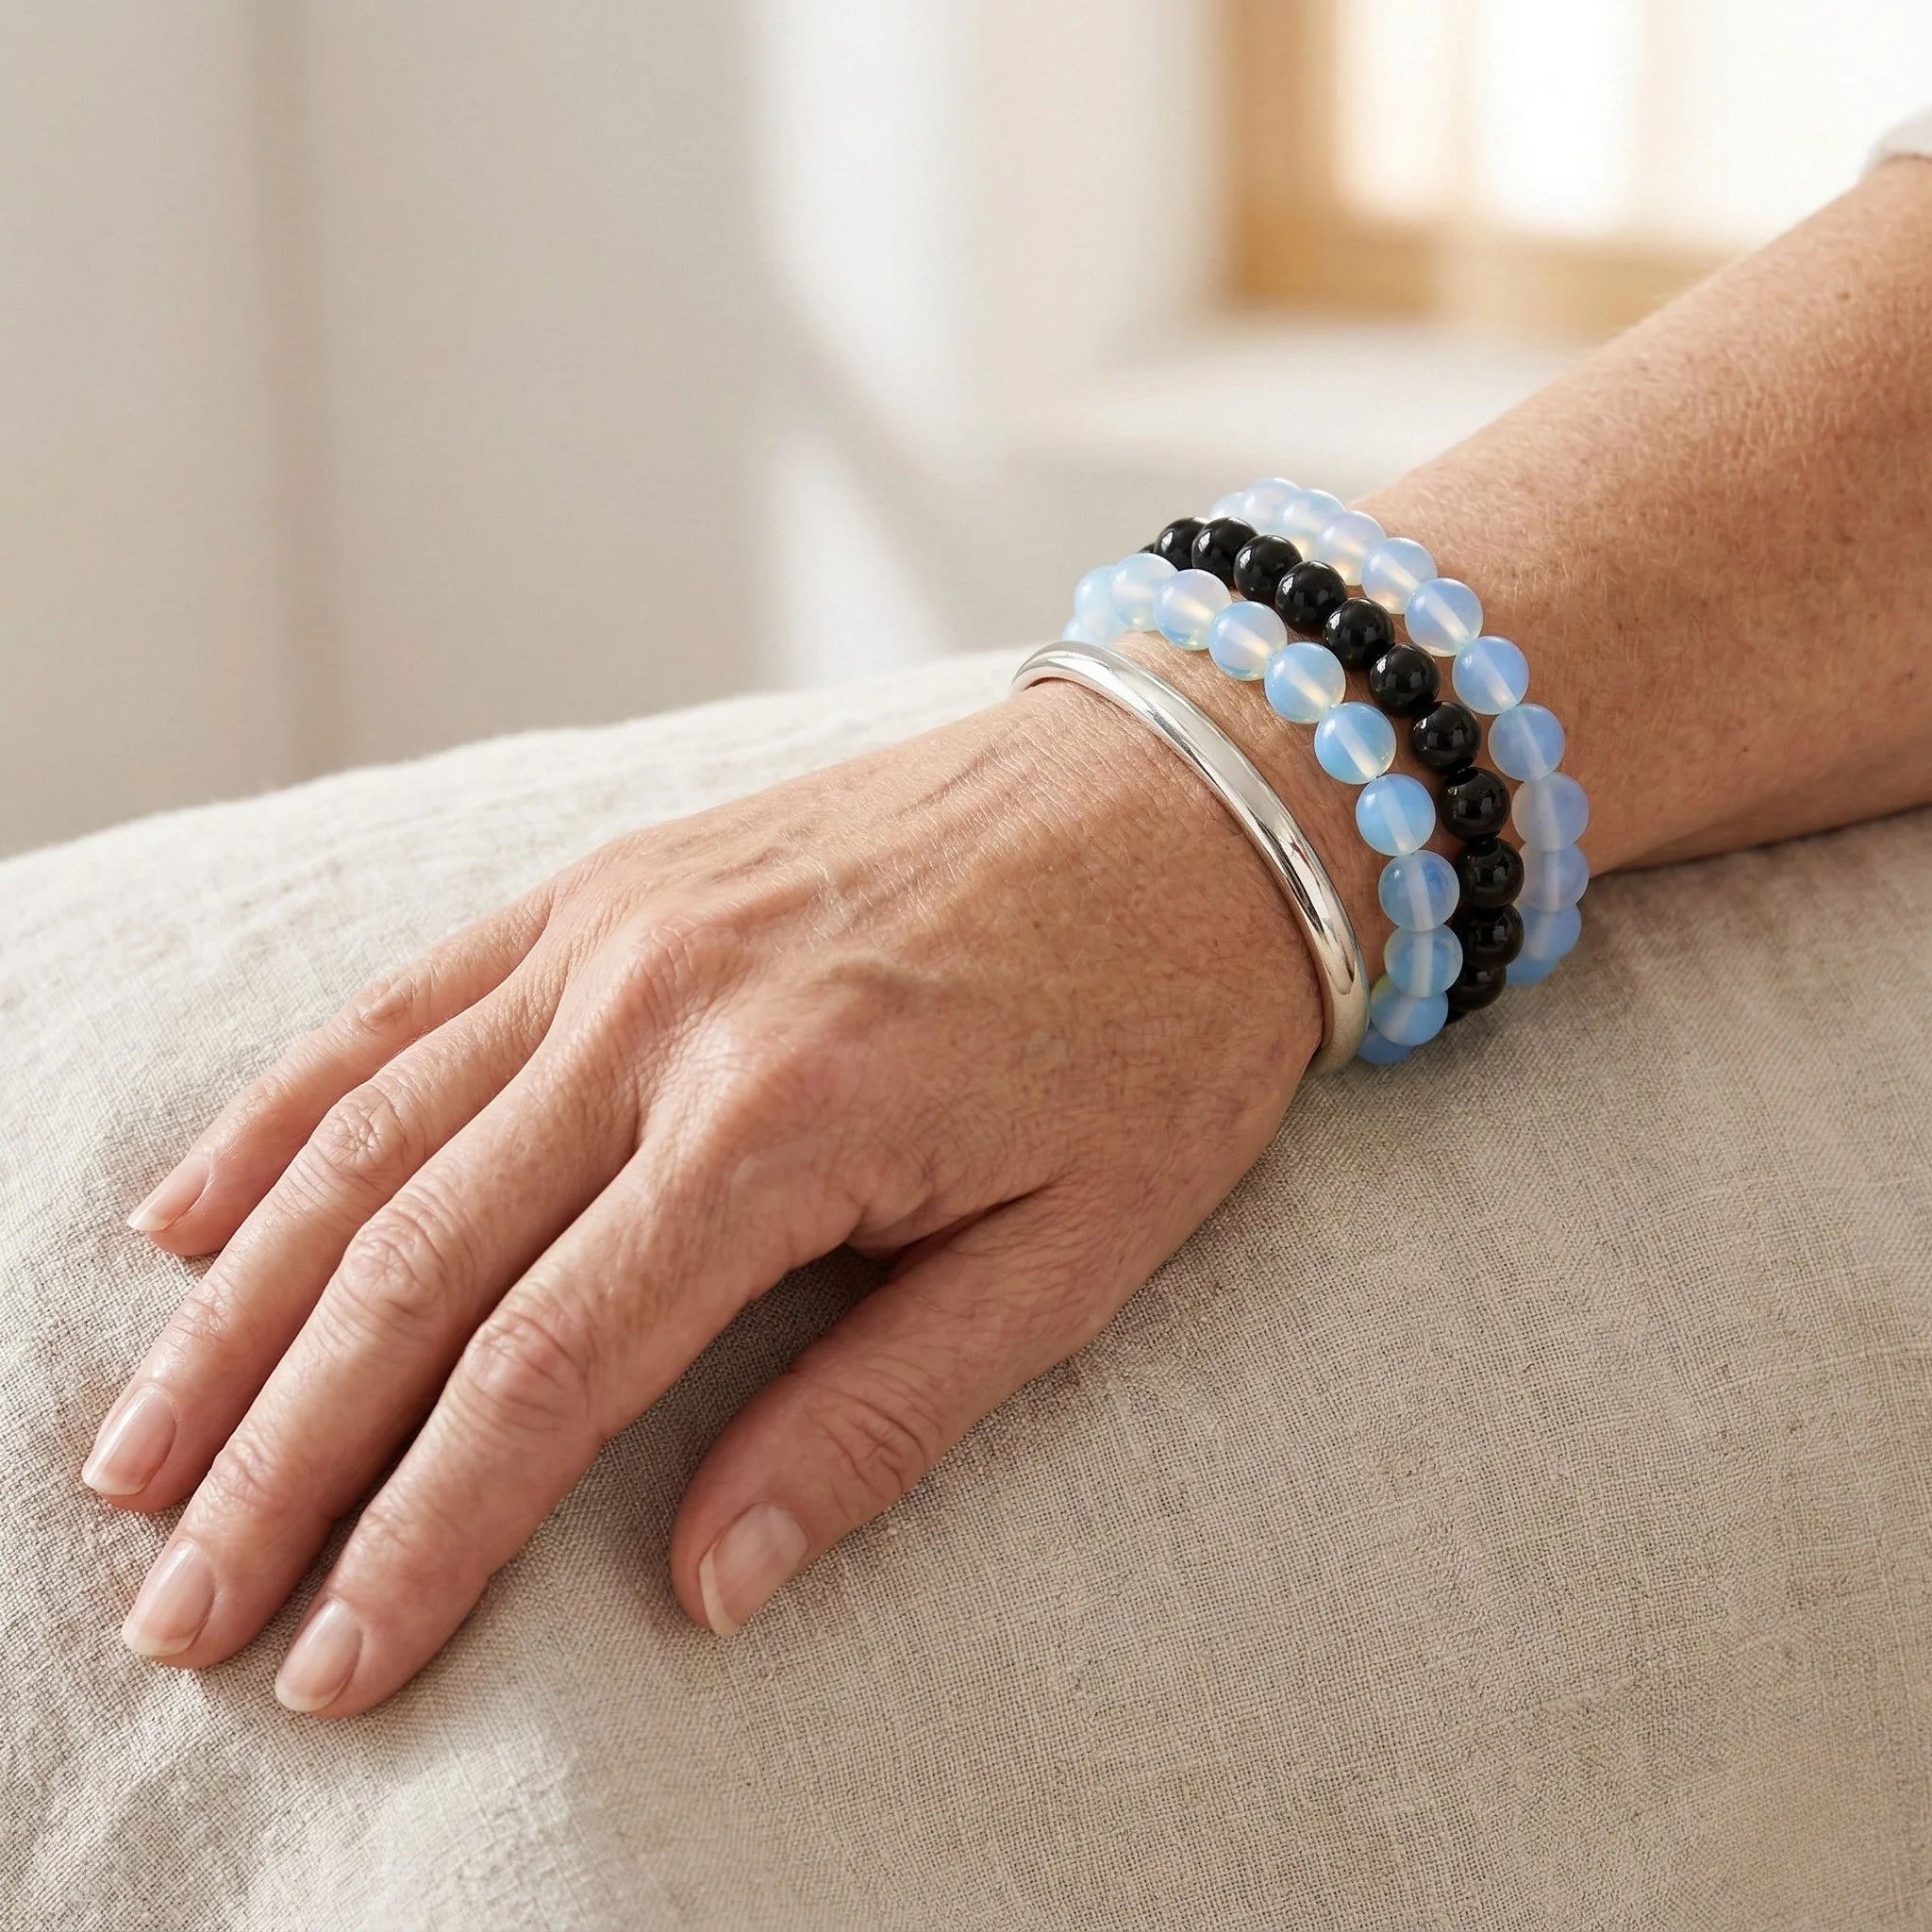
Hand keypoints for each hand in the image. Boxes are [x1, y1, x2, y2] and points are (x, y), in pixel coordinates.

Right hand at [87, 679, 1322, 1714]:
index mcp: (786, 1125)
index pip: (548, 1371)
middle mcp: (662, 1015)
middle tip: (181, 1606)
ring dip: (242, 1309)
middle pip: (416, 1267)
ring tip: (139, 1452)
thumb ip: (877, 1416)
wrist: (1189, 789)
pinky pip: (409, 1002)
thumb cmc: (1159, 1027)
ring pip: (373, 1137)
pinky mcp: (611, 877)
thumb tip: (706, 1585)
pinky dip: (288, 1113)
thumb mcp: (1072, 1253)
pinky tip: (196, 1213)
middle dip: (282, 1456)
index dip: (422, 1532)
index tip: (330, 1659)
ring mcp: (620, 928)